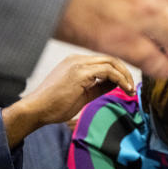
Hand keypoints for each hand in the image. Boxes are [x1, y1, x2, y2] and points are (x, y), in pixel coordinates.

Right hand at [2, 54, 134, 146]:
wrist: (36, 110)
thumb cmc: (54, 105)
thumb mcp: (82, 95)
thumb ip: (99, 87)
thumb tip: (117, 85)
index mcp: (76, 63)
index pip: (104, 62)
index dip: (119, 73)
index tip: (127, 86)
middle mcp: (77, 59)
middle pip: (110, 59)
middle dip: (125, 72)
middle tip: (131, 88)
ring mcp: (78, 64)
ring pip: (111, 62)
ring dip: (124, 76)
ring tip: (130, 90)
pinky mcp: (80, 72)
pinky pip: (107, 70)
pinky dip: (119, 79)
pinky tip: (124, 89)